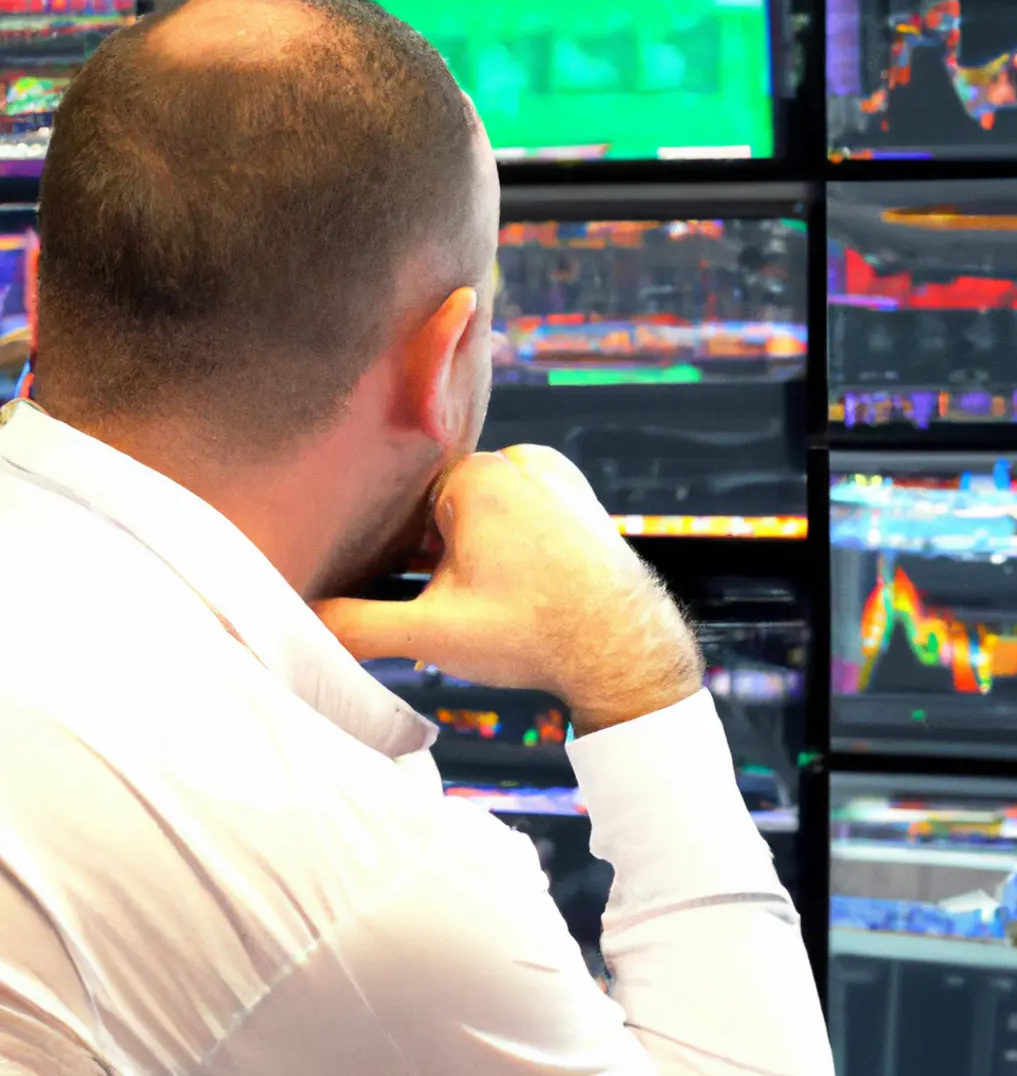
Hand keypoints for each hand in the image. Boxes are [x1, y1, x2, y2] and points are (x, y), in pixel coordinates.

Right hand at [313, 446, 702, 733]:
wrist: (623, 649)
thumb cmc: (531, 635)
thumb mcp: (432, 633)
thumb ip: (357, 625)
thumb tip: (299, 623)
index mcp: (476, 477)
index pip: (406, 507)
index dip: (404, 553)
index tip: (419, 588)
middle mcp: (518, 461)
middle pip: (446, 506)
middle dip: (441, 551)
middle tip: (464, 601)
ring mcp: (555, 475)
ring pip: (486, 509)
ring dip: (476, 546)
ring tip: (496, 595)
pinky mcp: (579, 495)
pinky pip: (524, 508)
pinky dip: (512, 536)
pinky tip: (521, 580)